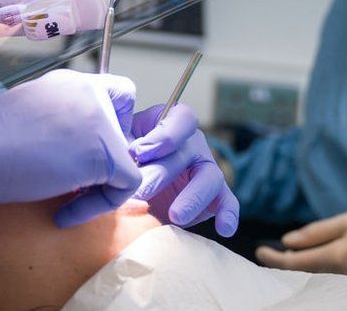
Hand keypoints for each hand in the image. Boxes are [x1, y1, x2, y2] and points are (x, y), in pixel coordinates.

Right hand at [0, 69, 140, 227]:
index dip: (115, 123)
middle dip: (105, 159)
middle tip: (75, 181)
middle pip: (125, 129)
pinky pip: (126, 183)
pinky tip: (66, 213)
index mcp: (75, 83)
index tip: (88, 146)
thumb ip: (61, 119)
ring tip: (67, 199)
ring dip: (100, 184)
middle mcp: (93, 93)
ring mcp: (102, 121)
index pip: (120, 94)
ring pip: (126, 159)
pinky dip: (101, 204)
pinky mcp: (104, 153)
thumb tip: (75, 144)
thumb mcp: (32, 112)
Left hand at [128, 104, 238, 236]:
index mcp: (171, 125)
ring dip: (193, 198)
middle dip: (161, 174)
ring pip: (210, 178)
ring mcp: (206, 169)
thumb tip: (121, 153)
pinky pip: (227, 202)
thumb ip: (121, 146)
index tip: (139, 153)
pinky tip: (224, 229)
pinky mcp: (214, 196)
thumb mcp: (119, 147)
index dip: (165, 135)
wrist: (131, 194)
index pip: (182, 118)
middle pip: (186, 154)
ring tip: (176, 216)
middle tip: (141, 192)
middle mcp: (192, 145)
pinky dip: (227, 214)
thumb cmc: (124, 164)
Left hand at [256, 212, 346, 285]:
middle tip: (268, 259)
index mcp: (339, 256)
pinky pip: (328, 289)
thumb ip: (315, 232)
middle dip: (282, 269)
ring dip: (296, 276)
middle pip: (302, 279)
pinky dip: (313, 280)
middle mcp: (344, 278)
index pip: (296, 263)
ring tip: (284, 264)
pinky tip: (306, 272)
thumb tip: (287, 242)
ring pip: (313, 285)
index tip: (259, 252)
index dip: (274, 259)